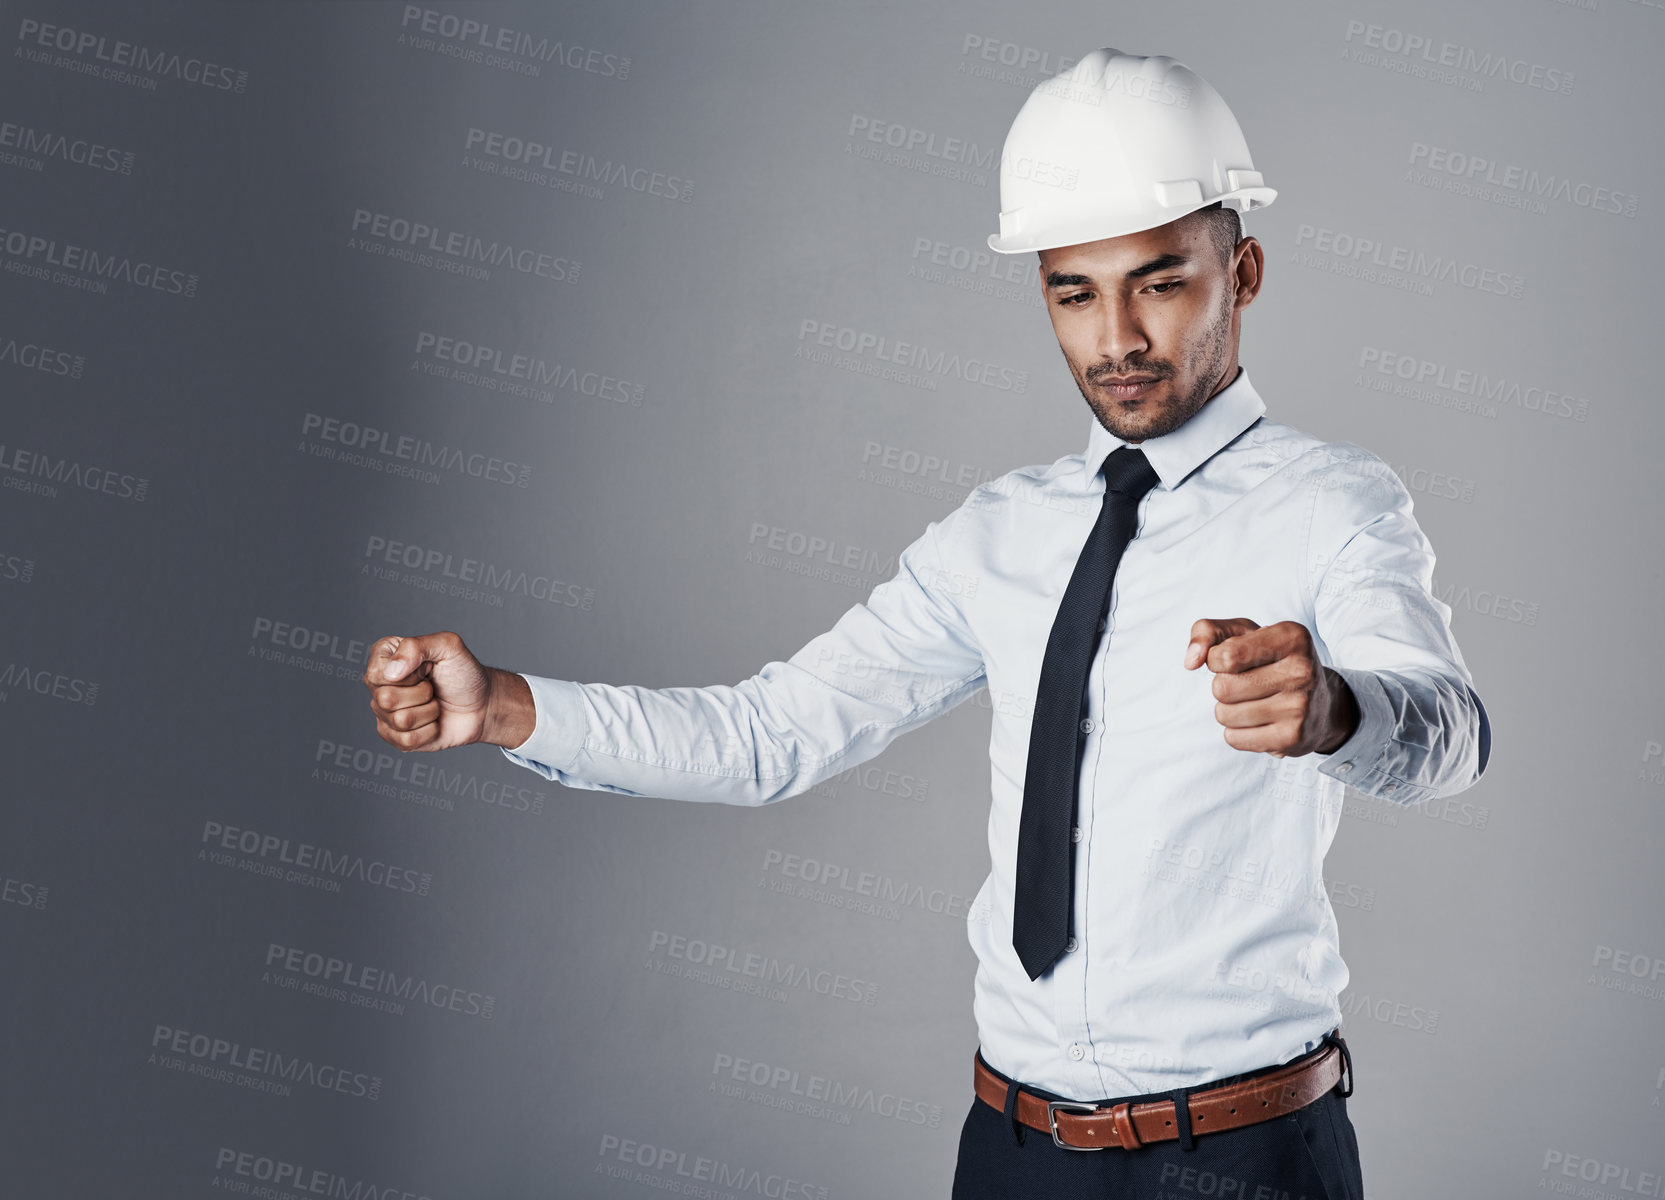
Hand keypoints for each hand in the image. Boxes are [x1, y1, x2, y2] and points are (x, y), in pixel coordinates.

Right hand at [362, 631, 531, 750]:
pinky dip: (430, 731)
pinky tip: (434, 721)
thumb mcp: (448, 647)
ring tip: (435, 703)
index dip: (408, 674)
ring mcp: (385, 713)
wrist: (483, 703)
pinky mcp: (396, 737)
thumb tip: (391, 672)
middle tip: (433, 687)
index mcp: (385, 656)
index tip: (426, 668)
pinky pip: (407, 740)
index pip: (377, 673)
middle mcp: (380, 685)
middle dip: (422, 694)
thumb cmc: (464, 673)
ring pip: (400, 721)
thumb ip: (416, 646)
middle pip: (386, 699)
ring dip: (429, 712)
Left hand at [1182, 618, 1359, 757]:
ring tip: (1254, 702)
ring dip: (1228, 710)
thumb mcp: (1241, 633)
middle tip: (1247, 684)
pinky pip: (1233, 738)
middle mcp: (1301, 670)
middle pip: (1221, 688)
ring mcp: (1299, 707)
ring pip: (1223, 715)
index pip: (1225, 656)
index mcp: (1291, 637)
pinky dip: (1237, 731)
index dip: (1215, 660)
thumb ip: (1206, 631)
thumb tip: (1190, 661)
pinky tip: (1260, 722)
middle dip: (1222, 686)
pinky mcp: (1292, 738)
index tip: (1233, 660)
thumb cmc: (1269, 660)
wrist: (1320, 704)